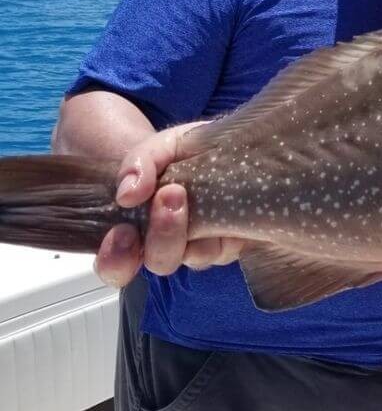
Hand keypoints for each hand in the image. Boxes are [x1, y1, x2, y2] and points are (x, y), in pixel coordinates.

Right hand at [94, 123, 243, 287]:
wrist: (234, 148)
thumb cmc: (190, 151)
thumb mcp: (162, 146)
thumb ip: (138, 163)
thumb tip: (127, 195)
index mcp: (143, 227)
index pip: (118, 264)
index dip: (116, 259)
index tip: (122, 231)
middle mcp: (173, 243)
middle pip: (159, 263)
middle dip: (161, 236)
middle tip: (169, 196)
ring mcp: (207, 245)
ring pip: (196, 258)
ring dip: (193, 228)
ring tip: (190, 192)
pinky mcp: (238, 243)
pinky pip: (228, 249)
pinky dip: (225, 228)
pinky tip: (226, 204)